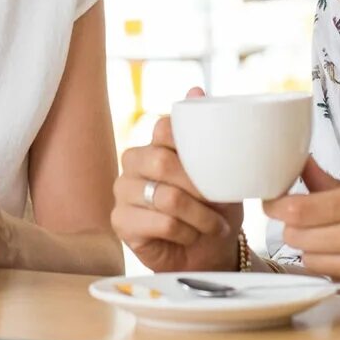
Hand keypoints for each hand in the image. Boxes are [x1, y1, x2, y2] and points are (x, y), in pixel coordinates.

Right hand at [111, 88, 242, 272]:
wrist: (212, 251)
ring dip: (199, 216)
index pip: (164, 129)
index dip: (192, 149)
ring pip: (165, 196)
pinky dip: (185, 232)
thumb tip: (195, 89)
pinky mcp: (120, 221)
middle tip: (219, 203)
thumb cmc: (214, 207)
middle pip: (160, 161)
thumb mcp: (219, 169)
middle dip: (198, 187)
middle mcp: (133, 162)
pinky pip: (161, 222)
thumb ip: (205, 132)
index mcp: (154, 143)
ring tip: (213, 225)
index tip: (216, 170)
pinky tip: (190, 236)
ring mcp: (122, 191)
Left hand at [263, 158, 339, 308]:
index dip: (277, 205)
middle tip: (302, 221)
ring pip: (310, 263)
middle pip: (298, 238)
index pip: (301, 210)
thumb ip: (337, 185)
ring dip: (309, 252)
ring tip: (326, 241)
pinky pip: (333, 283)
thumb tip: (298, 167)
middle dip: (293, 229)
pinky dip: (331, 271)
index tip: (272, 201)